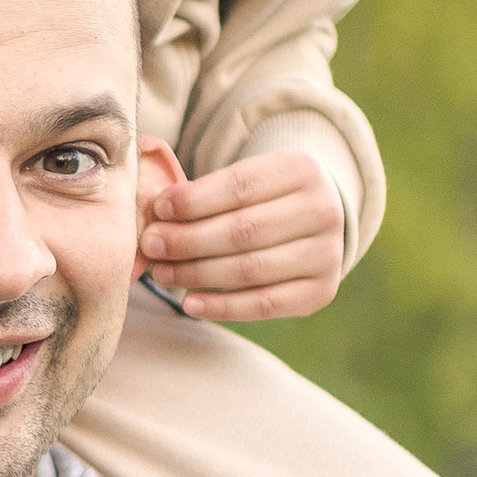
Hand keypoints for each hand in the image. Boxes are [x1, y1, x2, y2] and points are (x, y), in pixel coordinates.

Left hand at [141, 148, 345, 319]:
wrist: (314, 219)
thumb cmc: (263, 197)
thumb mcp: (246, 176)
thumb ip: (204, 189)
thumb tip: (151, 208)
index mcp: (301, 169)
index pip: (239, 186)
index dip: (193, 200)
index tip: (157, 209)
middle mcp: (322, 210)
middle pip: (242, 230)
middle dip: (187, 240)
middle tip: (150, 245)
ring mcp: (326, 254)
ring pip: (249, 269)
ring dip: (196, 274)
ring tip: (162, 273)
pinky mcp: (321, 292)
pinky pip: (264, 305)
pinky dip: (222, 307)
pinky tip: (190, 303)